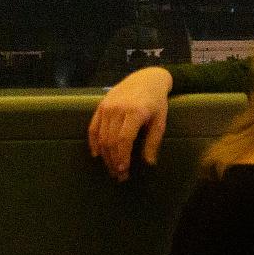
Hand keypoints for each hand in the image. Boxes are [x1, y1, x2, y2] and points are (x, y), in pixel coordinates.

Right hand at [88, 65, 173, 181]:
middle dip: (114, 160)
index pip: (124, 139)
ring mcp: (107, 106)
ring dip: (105, 155)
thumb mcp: (160, 121)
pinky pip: (93, 127)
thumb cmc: (156, 102)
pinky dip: (93, 142)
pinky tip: (97, 154)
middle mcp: (118, 109)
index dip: (122, 156)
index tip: (124, 170)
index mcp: (135, 112)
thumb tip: (149, 163)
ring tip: (111, 168)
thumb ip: (153, 142)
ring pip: (101, 136)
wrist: (146, 79)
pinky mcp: (101, 106)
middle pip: (111, 140)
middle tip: (119, 175)